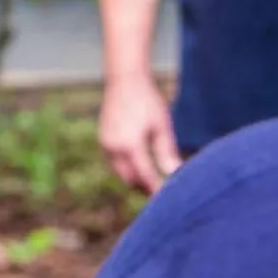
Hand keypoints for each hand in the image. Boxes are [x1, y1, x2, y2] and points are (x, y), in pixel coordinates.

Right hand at [99, 74, 182, 194]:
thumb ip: (166, 151)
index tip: (168, 197)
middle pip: (129, 179)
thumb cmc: (147, 101)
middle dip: (144, 187)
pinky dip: (126, 168)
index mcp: (130, 145)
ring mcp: (105, 144)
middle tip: (161, 193)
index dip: (156, 189)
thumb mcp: (161, 126)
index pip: (144, 176)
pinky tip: (140, 166)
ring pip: (120, 172)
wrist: (124, 80)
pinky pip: (114, 163)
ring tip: (152, 181)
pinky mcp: (103, 140)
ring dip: (134, 179)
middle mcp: (114, 148)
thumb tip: (174, 173)